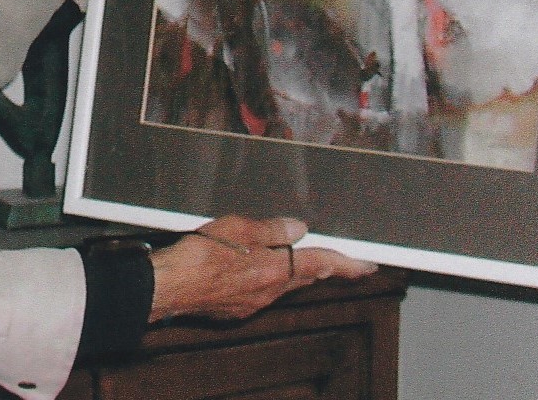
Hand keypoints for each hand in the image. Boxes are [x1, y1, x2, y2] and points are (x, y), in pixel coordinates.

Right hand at [148, 216, 375, 321]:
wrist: (168, 287)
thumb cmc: (199, 255)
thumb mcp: (239, 228)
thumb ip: (271, 229)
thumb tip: (298, 228)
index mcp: (275, 269)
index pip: (321, 264)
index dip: (348, 264)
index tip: (369, 266)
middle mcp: (269, 291)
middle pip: (306, 278)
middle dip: (325, 269)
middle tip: (342, 263)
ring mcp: (252, 304)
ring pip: (284, 287)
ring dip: (296, 274)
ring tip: (303, 262)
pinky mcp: (234, 309)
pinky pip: (261, 294)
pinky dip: (268, 281)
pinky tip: (257, 271)